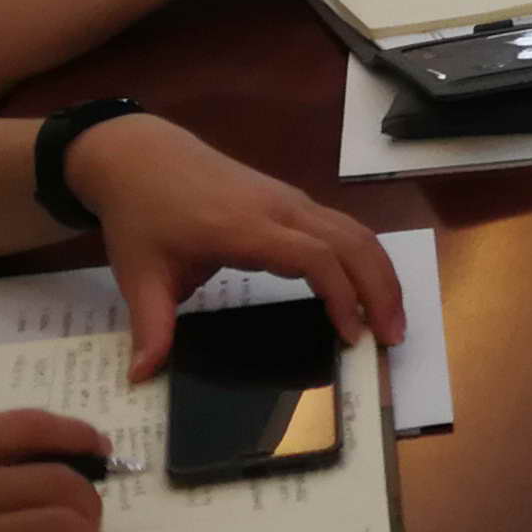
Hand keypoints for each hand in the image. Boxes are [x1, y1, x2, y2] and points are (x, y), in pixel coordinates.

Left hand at [63, 110, 406, 377]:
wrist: (140, 155)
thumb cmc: (141, 213)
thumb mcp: (139, 274)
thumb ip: (151, 327)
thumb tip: (141, 376)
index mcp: (245, 227)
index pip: (315, 258)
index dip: (341, 296)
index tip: (351, 337)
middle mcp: (279, 208)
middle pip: (351, 241)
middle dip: (380, 288)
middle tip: (392, 337)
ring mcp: (289, 200)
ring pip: (355, 230)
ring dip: (380, 271)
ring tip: (391, 319)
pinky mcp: (290, 200)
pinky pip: (341, 225)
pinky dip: (364, 257)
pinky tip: (366, 288)